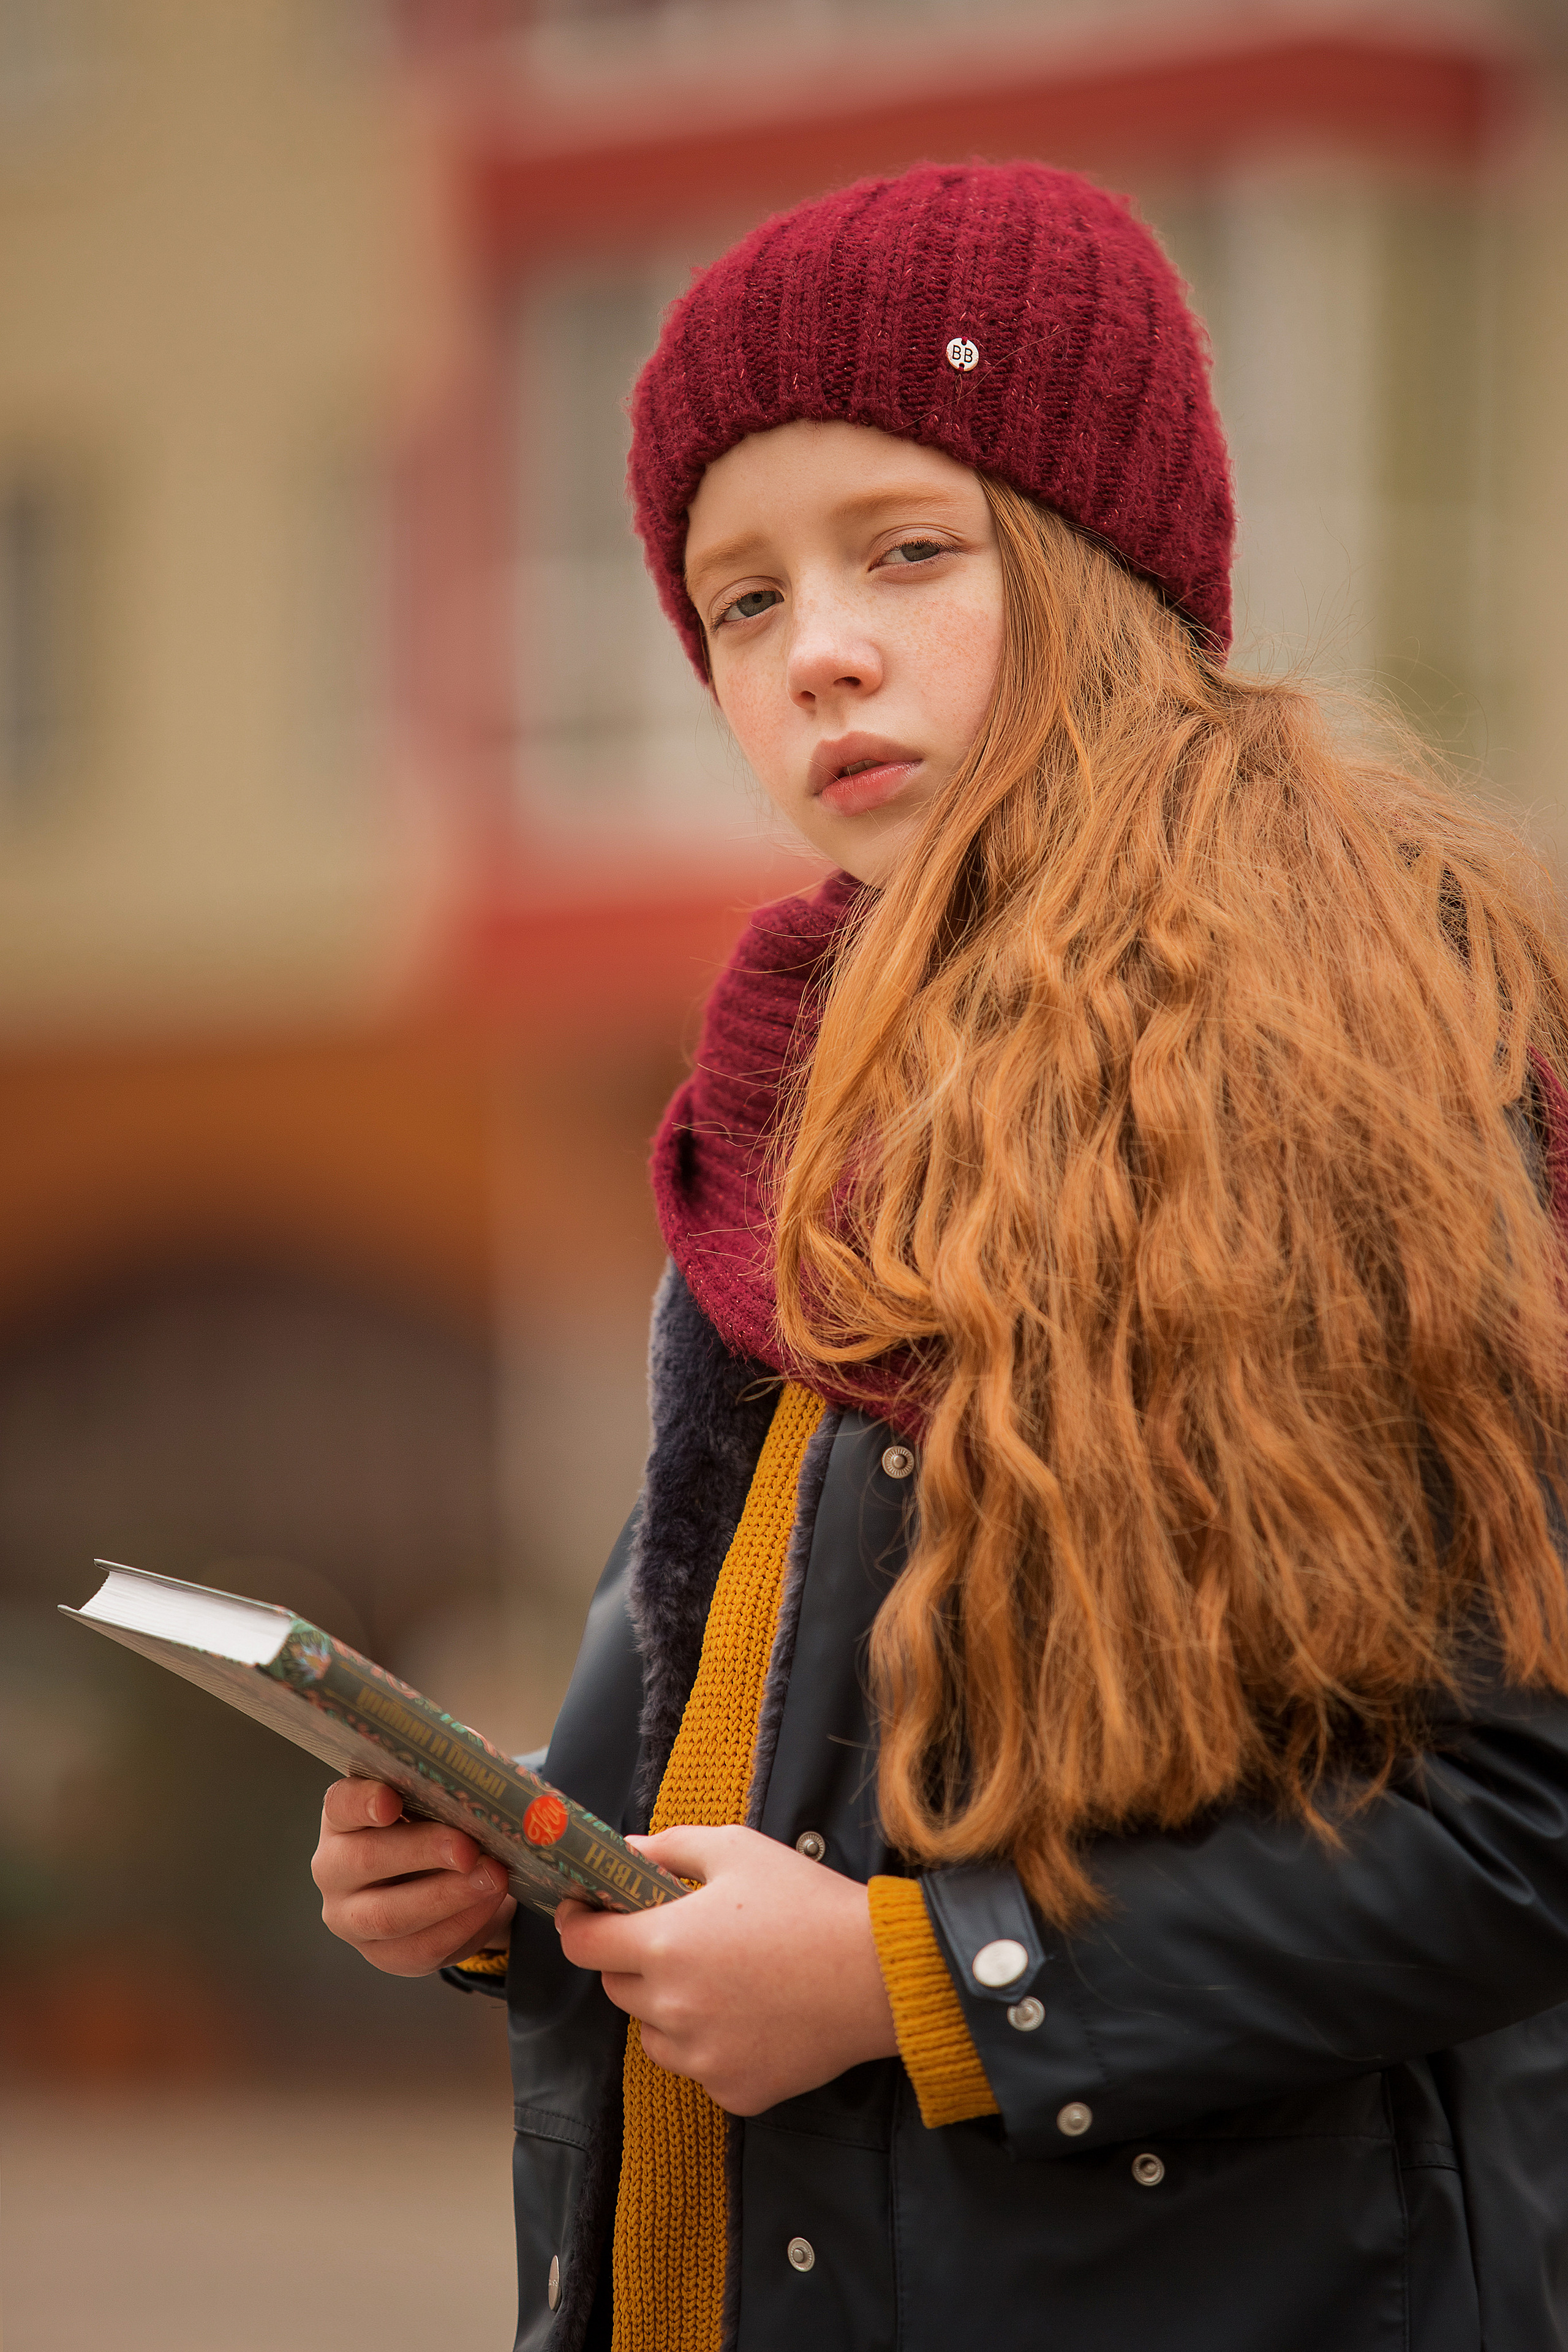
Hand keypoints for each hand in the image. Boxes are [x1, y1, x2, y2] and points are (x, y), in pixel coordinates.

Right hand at [311, 1778, 515, 1976]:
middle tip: (468, 1848)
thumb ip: (446, 1788)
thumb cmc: (436, 1824)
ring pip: (389, 1914)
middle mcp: (334, 1868)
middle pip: (365, 1859)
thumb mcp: (436, 1801)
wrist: (445, 1878)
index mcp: (342, 1818)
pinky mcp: (382, 1954)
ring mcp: (351, 1917)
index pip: (340, 1804)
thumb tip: (480, 1785)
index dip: (363, 1802)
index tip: (391, 1801)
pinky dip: (461, 1925)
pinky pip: (419, 1948)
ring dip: (447, 1896)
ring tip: (494, 1877)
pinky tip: (490, 1903)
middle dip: (422, 1852)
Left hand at [554, 1824, 897, 2113]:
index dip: (579, 1923)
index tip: (588, 1912)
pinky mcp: (732, 2092)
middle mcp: (672, 2009)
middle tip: (681, 1937)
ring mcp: (701, 2058)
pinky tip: (753, 2015)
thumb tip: (624, 1851)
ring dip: (668, 2008)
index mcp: (664, 1945)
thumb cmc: (808, 1904)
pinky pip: (697, 2066)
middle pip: (616, 1987)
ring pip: (652, 2033)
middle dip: (634, 1960)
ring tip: (723, 1978)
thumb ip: (669, 1848)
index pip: (582, 1944)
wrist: (878, 1975)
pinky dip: (710, 2045)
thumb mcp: (738, 1849)